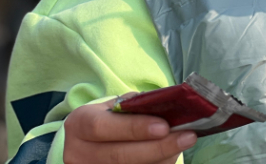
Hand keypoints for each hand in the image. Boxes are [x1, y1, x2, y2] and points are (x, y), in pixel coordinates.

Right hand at [63, 99, 196, 163]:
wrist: (92, 140)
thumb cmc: (111, 118)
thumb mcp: (117, 106)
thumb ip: (138, 106)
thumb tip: (171, 106)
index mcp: (79, 124)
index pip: (102, 127)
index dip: (134, 128)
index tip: (164, 126)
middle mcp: (77, 152)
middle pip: (118, 155)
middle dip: (157, 147)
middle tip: (188, 137)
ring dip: (161, 158)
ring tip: (184, 144)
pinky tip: (171, 155)